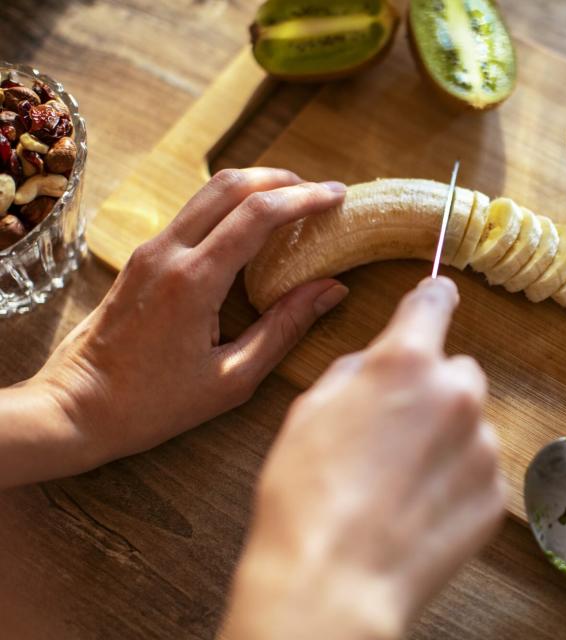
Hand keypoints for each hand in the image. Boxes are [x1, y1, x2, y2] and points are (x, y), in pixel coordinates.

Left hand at [17, 168, 348, 482]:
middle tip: (320, 193)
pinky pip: (194, 213)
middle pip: (231, 185)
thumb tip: (331, 289)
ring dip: (255, 186)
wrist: (75, 407)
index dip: (303, 198)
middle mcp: (168, 253)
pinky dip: (231, 206)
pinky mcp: (142, 258)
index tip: (338, 197)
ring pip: (208, 192)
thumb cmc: (154, 404)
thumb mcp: (233, 379)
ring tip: (294, 201)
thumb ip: (285, 327)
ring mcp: (150, 250)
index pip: (257, 214)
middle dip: (282, 179)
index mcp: (193, 282)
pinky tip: (254, 228)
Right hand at [221, 277, 505, 639]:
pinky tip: (418, 508)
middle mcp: (457, 394)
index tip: (437, 299)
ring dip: (446, 439)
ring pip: (470, 425)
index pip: (434, 302)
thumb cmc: (306, 497)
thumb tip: (378, 364)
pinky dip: (456, 481)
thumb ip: (357, 371)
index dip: (432, 299)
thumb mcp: (310, 410)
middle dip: (433, 389)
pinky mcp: (494, 494)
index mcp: (407, 362)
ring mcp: (483, 447)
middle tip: (394, 429)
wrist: (334, 582)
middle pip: (458, 371)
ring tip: (399, 482)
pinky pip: (478, 471)